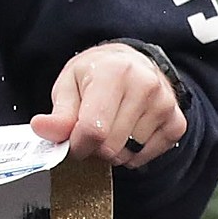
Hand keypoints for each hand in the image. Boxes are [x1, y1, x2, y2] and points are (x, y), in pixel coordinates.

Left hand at [30, 43, 185, 167]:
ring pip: (129, 153)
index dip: (76, 145)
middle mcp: (145, 86)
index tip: (71, 141)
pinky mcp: (177, 121)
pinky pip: (148, 156)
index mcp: (114, 73)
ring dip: (113, 150)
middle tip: (89, 133)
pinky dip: (133, 154)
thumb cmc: (94, 75)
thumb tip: (40, 129)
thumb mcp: (68, 86)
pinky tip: (127, 133)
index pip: (93, 130)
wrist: (130, 63)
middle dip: (93, 148)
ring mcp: (165, 105)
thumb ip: (58, 114)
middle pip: (111, 146)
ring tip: (110, 127)